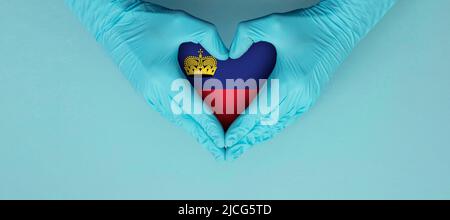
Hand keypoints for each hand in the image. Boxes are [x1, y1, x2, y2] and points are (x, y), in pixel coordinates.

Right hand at [65, 0, 227, 158]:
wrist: (112, 23)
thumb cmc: (141, 22)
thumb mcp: (181, 22)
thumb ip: (208, 36)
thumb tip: (225, 53)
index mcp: (164, 78)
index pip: (193, 108)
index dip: (209, 126)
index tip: (221, 140)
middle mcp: (155, 91)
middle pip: (184, 121)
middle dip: (204, 138)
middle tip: (219, 151)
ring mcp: (148, 93)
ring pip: (175, 118)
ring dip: (193, 130)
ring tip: (208, 141)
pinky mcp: (145, 90)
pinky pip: (167, 111)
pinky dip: (182, 120)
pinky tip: (190, 122)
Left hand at [225, 0, 396, 158]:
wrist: (340, 27)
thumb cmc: (311, 25)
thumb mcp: (273, 23)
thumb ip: (247, 34)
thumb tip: (231, 53)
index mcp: (289, 80)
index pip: (259, 111)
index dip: (242, 128)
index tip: (228, 140)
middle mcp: (298, 94)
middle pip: (267, 125)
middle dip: (246, 140)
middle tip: (229, 152)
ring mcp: (306, 98)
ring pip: (279, 125)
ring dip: (260, 137)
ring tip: (242, 147)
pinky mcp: (310, 97)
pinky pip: (288, 118)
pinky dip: (273, 128)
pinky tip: (263, 132)